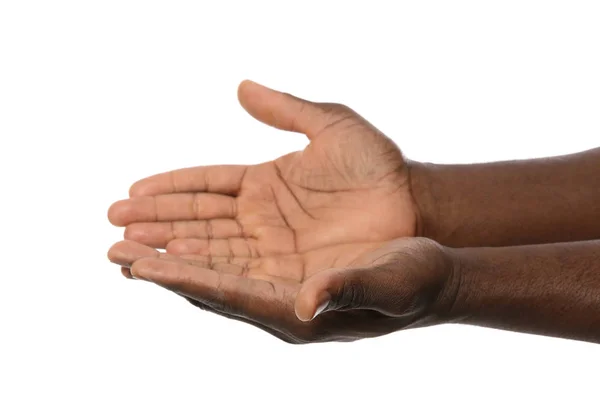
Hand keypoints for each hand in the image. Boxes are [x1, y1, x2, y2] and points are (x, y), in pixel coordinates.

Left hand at [107, 237, 453, 342]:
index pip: (228, 294)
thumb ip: (347, 291)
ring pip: (215, 260)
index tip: (140, 268)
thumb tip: (307, 304)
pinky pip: (235, 245)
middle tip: (115, 252)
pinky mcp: (286, 256)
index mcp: (297, 311)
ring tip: (131, 235)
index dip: (184, 279)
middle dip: (162, 265)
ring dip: (174, 247)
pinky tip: (180, 228)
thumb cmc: (415, 281)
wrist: (429, 271)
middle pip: (208, 279)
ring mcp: (280, 276)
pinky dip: (203, 235)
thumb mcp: (388, 284)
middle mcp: (279, 297)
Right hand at [108, 81, 417, 267]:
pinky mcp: (289, 277)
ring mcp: (273, 250)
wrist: (417, 208)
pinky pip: (237, 275)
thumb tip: (240, 87)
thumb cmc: (380, 168)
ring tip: (124, 257)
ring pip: (210, 251)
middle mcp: (262, 221)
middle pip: (198, 223)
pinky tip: (168, 273)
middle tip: (112, 229)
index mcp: (265, 185)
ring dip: (167, 253)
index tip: (129, 195)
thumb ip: (287, 110)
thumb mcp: (332, 127)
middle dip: (155, 226)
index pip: (206, 187)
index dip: (168, 190)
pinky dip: (202, 273)